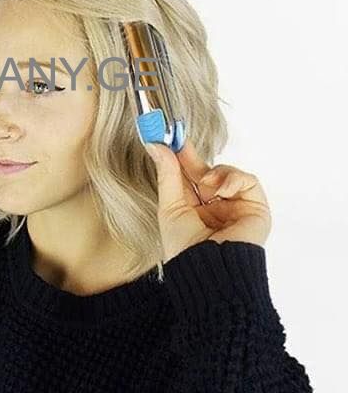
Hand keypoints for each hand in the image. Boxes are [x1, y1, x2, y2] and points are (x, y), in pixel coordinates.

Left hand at [145, 138, 271, 263]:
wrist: (208, 270)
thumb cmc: (185, 248)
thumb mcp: (170, 206)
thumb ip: (167, 174)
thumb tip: (156, 146)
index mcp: (197, 210)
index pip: (190, 177)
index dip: (181, 158)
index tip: (169, 140)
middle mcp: (217, 208)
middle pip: (208, 172)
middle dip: (194, 159)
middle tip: (181, 144)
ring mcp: (237, 208)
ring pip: (228, 173)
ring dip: (214, 173)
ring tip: (205, 185)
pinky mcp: (256, 209)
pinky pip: (248, 181)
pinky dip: (233, 179)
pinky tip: (221, 191)